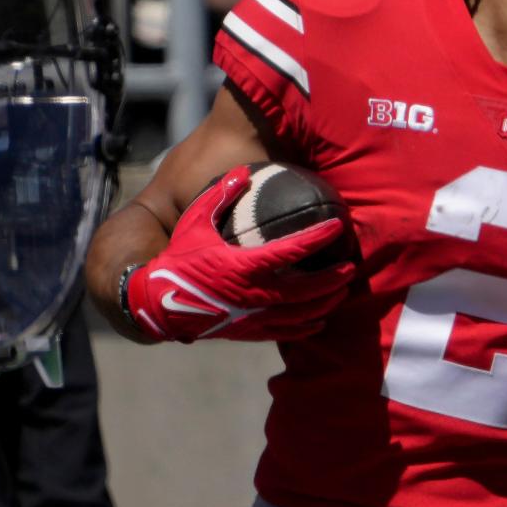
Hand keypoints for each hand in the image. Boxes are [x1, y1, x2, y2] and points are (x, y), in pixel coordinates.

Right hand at [125, 165, 354, 342]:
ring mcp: (253, 316)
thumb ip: (220, 196)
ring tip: (340, 292)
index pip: (293, 250)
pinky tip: (318, 321)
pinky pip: (285, 333)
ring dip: (325, 303)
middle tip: (350, 267)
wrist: (157, 303)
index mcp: (244, 265)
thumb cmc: (177, 259)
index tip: (336, 227)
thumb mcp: (195, 222)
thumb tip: (241, 172)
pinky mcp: (248, 331)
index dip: (318, 237)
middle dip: (333, 279)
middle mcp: (254, 294)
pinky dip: (306, 327)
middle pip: (307, 290)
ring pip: (301, 314)